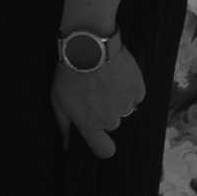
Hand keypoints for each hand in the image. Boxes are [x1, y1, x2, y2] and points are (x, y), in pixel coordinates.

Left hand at [51, 30, 145, 159]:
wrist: (88, 46)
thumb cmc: (69, 73)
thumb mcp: (58, 100)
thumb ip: (64, 126)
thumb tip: (66, 147)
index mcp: (90, 124)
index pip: (104, 150)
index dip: (103, 145)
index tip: (100, 136)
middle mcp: (110, 119)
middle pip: (111, 124)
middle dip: (104, 113)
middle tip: (93, 92)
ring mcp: (126, 104)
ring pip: (123, 109)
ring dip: (116, 99)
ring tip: (104, 80)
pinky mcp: (138, 89)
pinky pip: (135, 95)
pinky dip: (128, 88)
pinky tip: (116, 75)